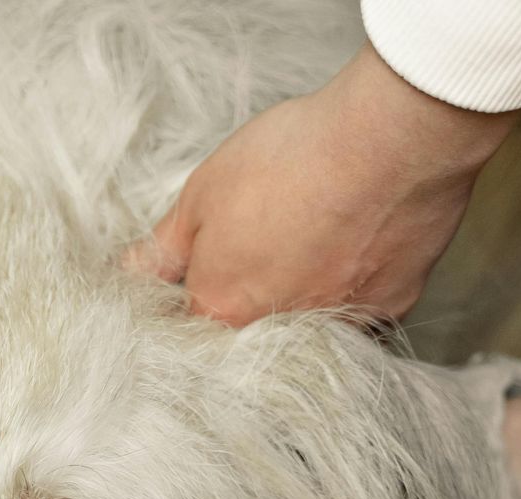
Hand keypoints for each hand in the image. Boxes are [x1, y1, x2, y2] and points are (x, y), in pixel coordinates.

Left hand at [125, 42, 518, 325]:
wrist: (390, 141)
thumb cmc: (291, 160)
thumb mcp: (202, 193)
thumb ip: (164, 247)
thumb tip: (129, 273)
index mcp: (223, 310)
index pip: (191, 331)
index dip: (192, 304)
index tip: (202, 278)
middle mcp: (277, 333)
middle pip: (251, 336)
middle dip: (247, 306)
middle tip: (262, 252)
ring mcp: (339, 325)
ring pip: (308, 326)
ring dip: (303, 299)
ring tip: (309, 248)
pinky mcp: (391, 306)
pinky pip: (363, 310)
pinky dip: (356, 285)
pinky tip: (355, 249)